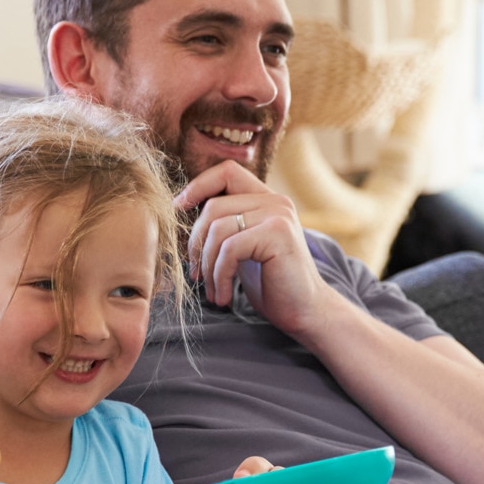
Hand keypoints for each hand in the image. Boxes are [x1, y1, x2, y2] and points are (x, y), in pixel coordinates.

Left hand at [175, 161, 338, 336]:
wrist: (305, 312)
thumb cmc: (272, 283)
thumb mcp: (243, 248)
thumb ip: (226, 225)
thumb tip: (181, 208)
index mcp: (267, 200)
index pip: (227, 172)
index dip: (198, 186)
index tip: (178, 208)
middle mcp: (276, 201)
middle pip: (214, 206)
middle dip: (196, 243)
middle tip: (196, 274)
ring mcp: (279, 215)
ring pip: (218, 229)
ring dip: (208, 266)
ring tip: (212, 291)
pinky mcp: (278, 234)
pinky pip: (230, 249)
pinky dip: (220, 276)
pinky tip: (224, 295)